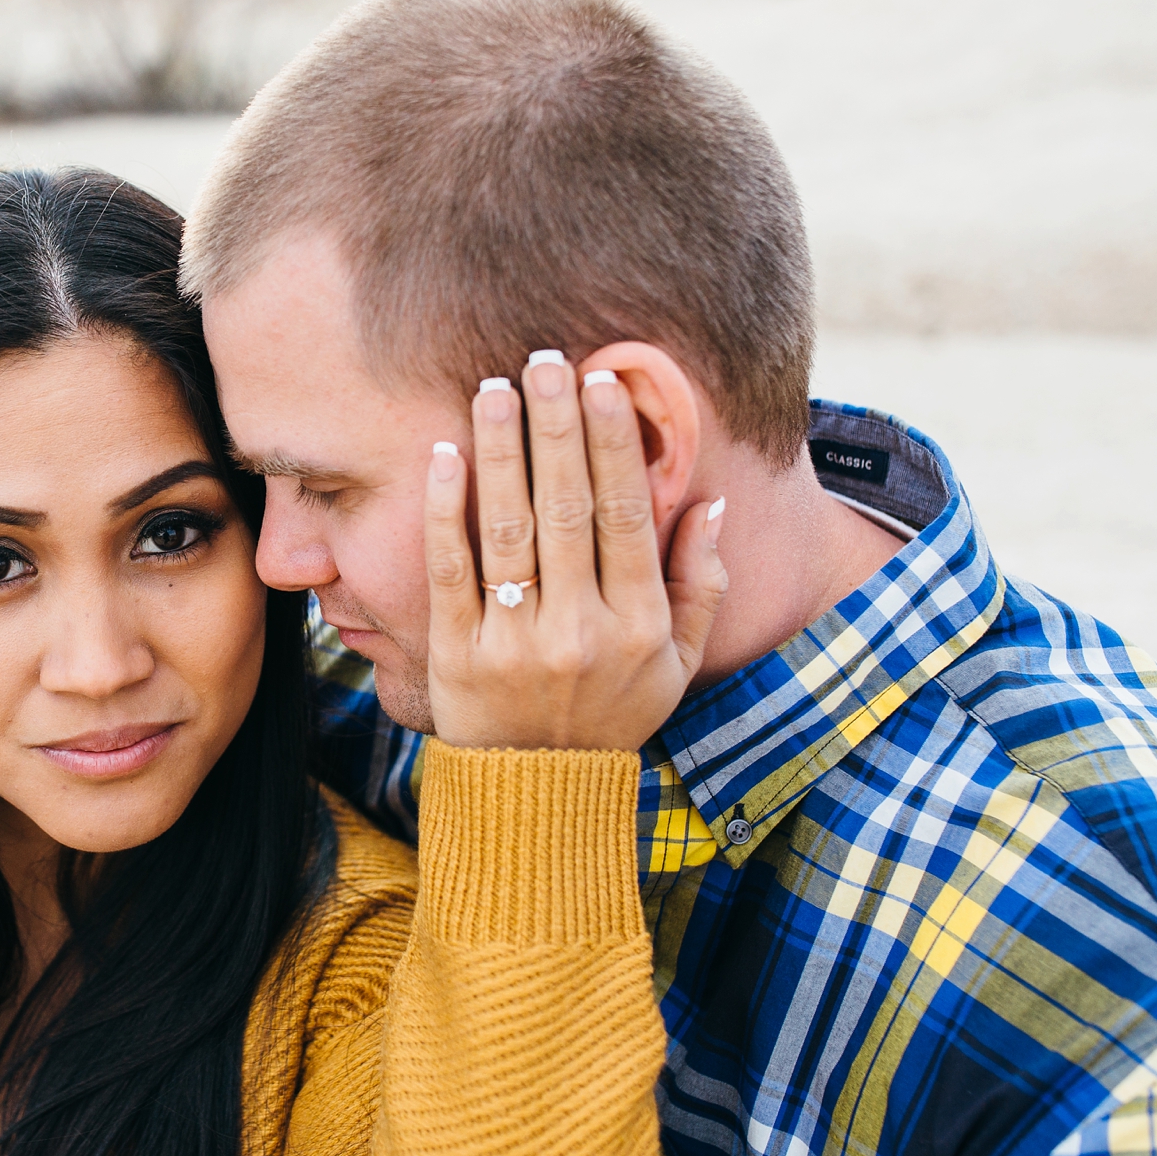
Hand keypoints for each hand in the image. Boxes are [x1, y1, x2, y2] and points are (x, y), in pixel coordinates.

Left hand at [424, 354, 726, 751]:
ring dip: (500, 449)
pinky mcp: (456, 654)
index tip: (603, 383)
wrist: (538, 796)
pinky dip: (445, 509)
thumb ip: (701, 585)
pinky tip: (444, 454)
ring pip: (508, 528)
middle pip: (566, 509)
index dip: (614, 446)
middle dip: (556, 427)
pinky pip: (450, 569)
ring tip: (492, 387)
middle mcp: (579, 633)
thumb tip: (712, 504)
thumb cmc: (612, 712)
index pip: (626, 517)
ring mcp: (515, 644)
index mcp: (637, 626)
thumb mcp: (677, 663)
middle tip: (544, 359)